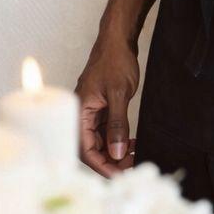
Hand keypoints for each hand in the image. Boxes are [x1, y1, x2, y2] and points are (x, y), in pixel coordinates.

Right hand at [74, 31, 140, 177]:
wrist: (119, 39)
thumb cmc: (115, 59)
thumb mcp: (118, 93)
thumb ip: (117, 124)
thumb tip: (116, 153)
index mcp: (79, 111)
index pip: (85, 148)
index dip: (101, 164)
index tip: (118, 174)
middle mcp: (82, 113)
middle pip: (91, 148)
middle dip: (109, 161)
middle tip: (130, 166)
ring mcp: (91, 111)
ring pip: (99, 141)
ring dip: (114, 151)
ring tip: (134, 155)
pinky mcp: (101, 107)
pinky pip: (105, 131)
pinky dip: (117, 139)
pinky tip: (131, 142)